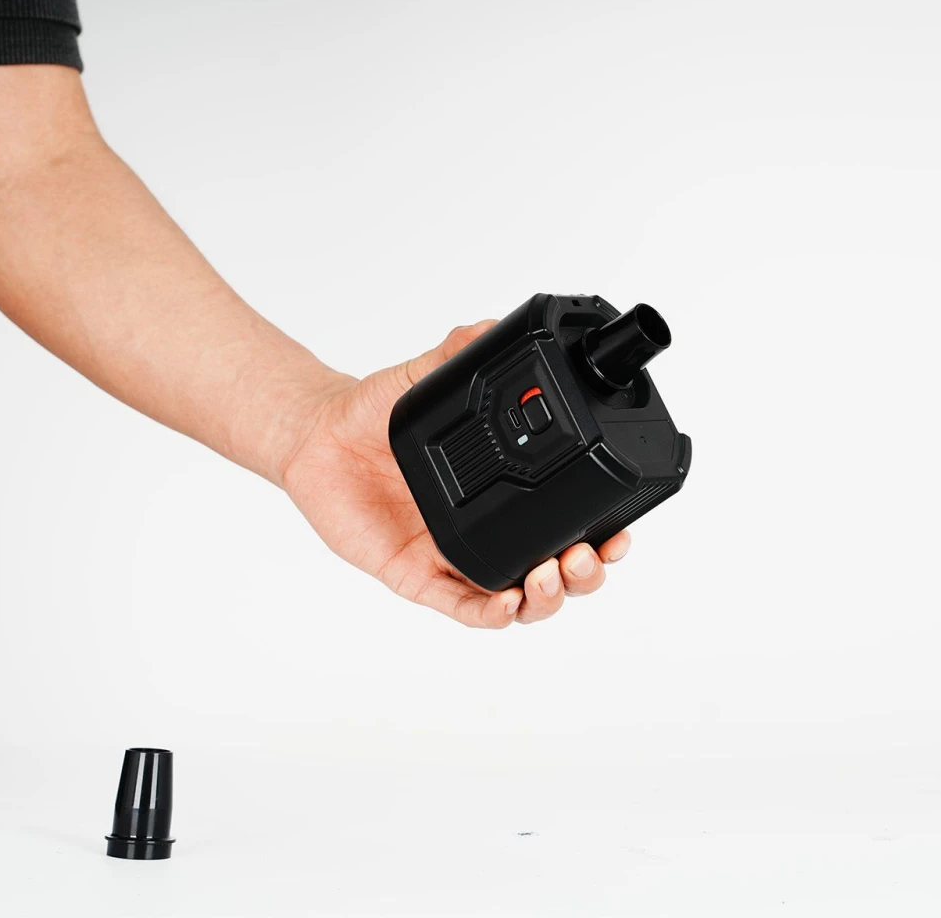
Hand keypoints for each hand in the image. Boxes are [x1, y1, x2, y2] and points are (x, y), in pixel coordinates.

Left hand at [281, 321, 631, 627]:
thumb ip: (457, 352)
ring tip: (552, 576)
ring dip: (549, 598)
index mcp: (507, 488)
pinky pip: (463, 607)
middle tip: (587, 555)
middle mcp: (490, 526)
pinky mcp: (418, 577)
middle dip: (586, 572)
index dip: (606, 531)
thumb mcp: (422, 376)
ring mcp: (456, 556)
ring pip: (521, 600)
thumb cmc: (374, 413)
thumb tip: (490, 327)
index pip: (573, 518)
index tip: (622, 526)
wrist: (318, 436)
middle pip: (561, 570)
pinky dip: (492, 613)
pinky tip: (508, 603)